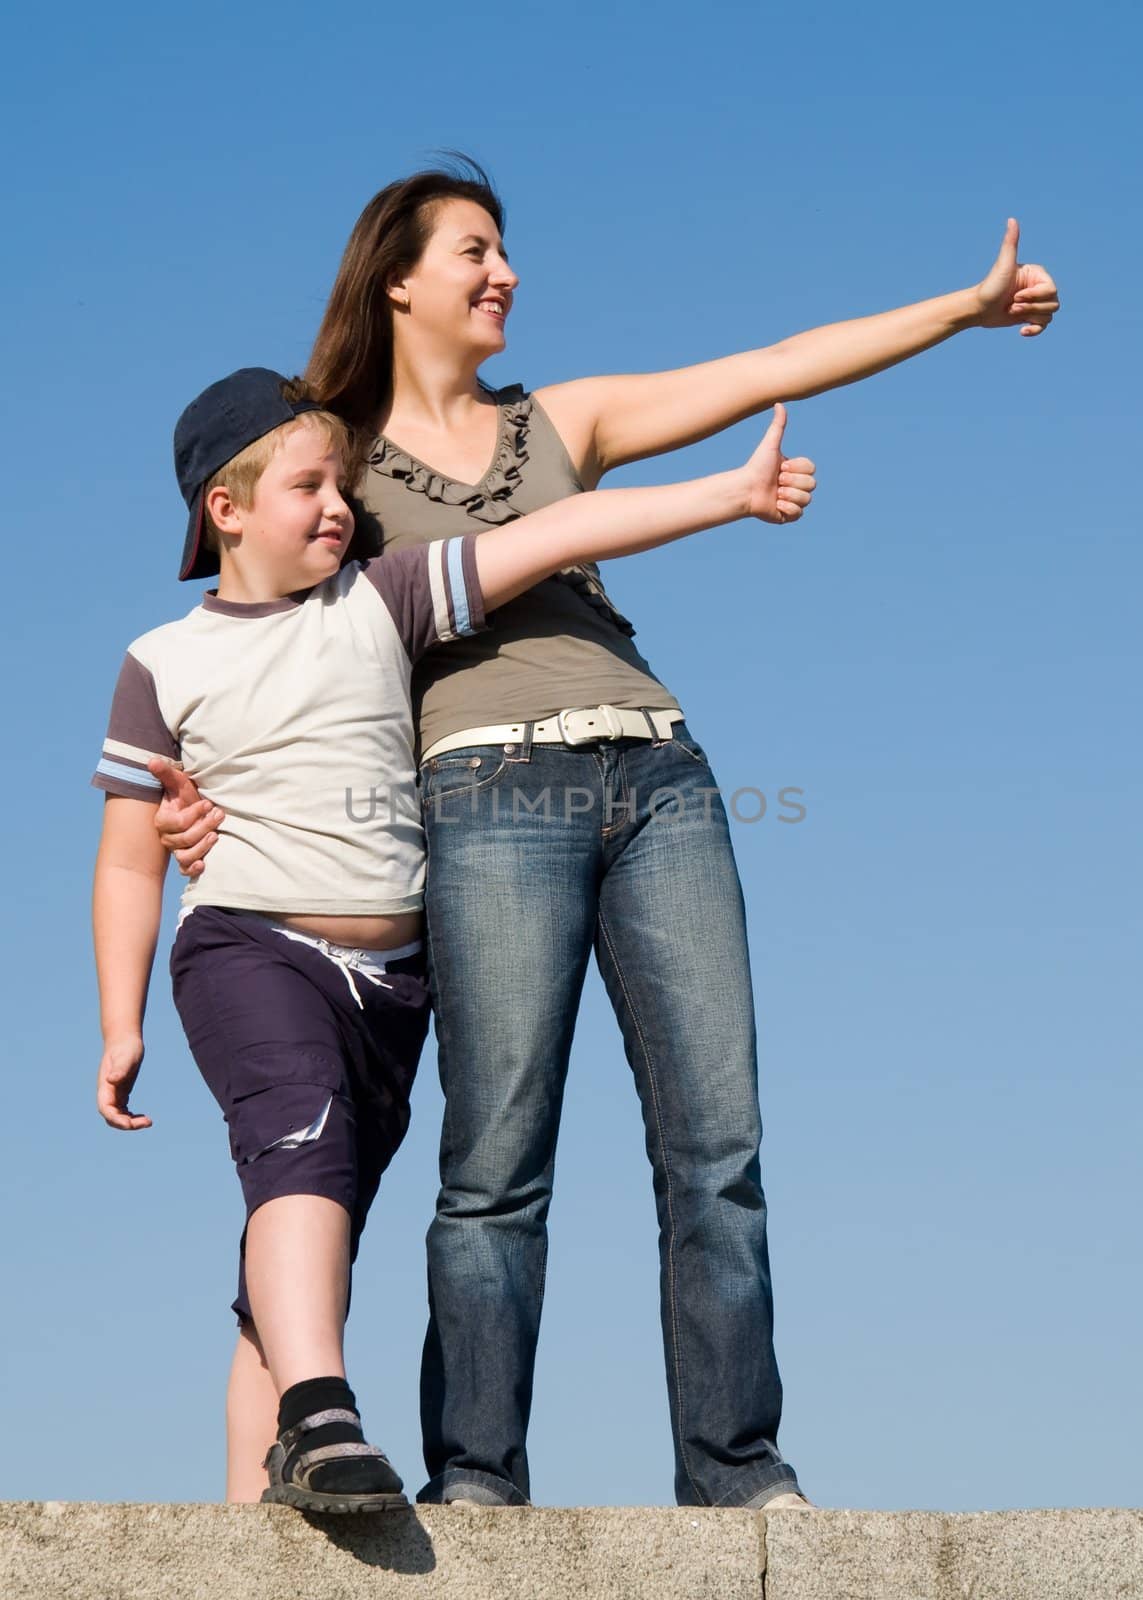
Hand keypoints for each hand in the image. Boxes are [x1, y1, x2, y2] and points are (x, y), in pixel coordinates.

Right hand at [97, 1036, 151, 1129]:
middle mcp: (107, 1093)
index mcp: (105, 1086)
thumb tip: (111, 1080)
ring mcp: (113, 1094)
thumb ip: (119, 1069)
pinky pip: (123, 1112)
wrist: (124, 1040)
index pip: (105, 1109)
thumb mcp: (126, 1057)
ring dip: (130, 1123)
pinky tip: (143, 1118)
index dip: (115, 1119)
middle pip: (112, 1117)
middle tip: (147, 1122)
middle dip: (126, 1124)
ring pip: (118, 1116)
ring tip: (148, 1122)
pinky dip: (131, 1118)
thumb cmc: (125, 1047)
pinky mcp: (121, 1093)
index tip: (129, 1123)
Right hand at [149, 758, 221, 877]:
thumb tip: (152, 760)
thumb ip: (166, 773)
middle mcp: (168, 837)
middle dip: (202, 827)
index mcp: (163, 820)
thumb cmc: (188, 797)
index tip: (206, 804)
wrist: (200, 810)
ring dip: (201, 847)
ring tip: (216, 835)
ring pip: (185, 856)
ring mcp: (178, 850)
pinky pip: (186, 870)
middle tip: (219, 814)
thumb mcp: (180, 783)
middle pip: (182, 840)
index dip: (190, 815)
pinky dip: (194, 869)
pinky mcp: (189, 859)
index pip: (174, 823)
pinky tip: (204, 864)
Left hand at [741, 404, 816, 524]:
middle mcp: (796, 486)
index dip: (797, 469)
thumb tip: (779, 403)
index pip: (812, 469)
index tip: (781, 467)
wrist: (745, 489)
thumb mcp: (770, 445)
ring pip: (806, 499)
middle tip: (776, 481)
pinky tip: (774, 504)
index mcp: (796, 471)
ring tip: (774, 493)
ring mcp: (793, 501)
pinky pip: (799, 514)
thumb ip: (778, 426)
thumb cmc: (756, 466)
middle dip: (792, 482)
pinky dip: (787, 509)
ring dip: (788, 495)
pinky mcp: (788, 516)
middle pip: (811, 485)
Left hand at [975, 219, 1058, 336]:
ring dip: (1030, 318)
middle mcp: (1038, 287)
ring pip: (1049, 315)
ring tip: (1012, 312)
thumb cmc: (990, 286)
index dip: (1034, 296)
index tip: (1016, 296)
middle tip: (1012, 306)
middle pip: (1053, 303)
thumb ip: (1010, 243)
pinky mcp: (1029, 316)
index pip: (1051, 289)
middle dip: (1031, 308)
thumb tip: (1012, 220)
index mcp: (1037, 274)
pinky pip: (1044, 325)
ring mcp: (1034, 302)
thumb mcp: (1003, 264)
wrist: (977, 308)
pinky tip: (1022, 332)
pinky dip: (1035, 330)